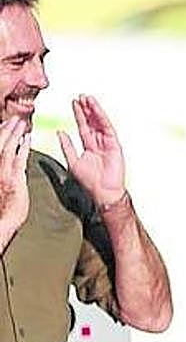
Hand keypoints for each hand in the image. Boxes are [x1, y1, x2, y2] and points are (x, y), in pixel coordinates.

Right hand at [0, 118, 30, 235]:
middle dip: (5, 130)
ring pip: (6, 148)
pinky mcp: (12, 180)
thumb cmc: (4, 207)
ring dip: (13, 134)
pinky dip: (21, 147)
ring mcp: (2, 174)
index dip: (0, 134)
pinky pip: (17, 160)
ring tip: (21, 124)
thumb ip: (8, 171)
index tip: (6, 124)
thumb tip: (16, 160)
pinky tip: (27, 139)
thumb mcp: (3, 184)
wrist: (2, 222)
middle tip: (15, 119)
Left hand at [57, 95, 126, 206]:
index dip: (79, 115)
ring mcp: (107, 143)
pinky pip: (107, 128)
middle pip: (92, 122)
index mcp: (89, 146)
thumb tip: (60, 132)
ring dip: (94, 110)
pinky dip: (102, 117)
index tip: (74, 103)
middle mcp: (99, 142)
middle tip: (81, 96)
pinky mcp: (114, 144)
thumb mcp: (72, 161)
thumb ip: (67, 146)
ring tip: (88, 98)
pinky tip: (96, 109)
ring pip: (99, 122)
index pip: (83, 127)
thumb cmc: (89, 181)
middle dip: (86, 109)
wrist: (103, 191)